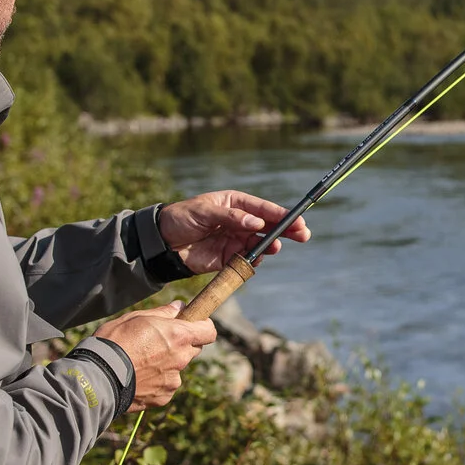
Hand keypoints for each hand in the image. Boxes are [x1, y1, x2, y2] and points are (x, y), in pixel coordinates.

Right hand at [91, 303, 216, 408]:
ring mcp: (173, 380)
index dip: (202, 326)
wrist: (98, 376)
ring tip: (141, 362)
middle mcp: (181, 358)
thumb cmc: (114, 341)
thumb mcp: (135, 318)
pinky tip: (138, 377)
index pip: (209, 331)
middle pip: (192, 349)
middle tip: (158, 342)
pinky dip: (157, 382)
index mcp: (179, 335)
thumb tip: (179, 307)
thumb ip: (162, 313)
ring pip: (178, 368)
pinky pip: (166, 386)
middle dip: (181, 344)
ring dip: (167, 364)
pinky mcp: (164, 396)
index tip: (193, 324)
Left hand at [157, 190, 311, 274]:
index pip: (262, 208)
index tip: (296, 220)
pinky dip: (255, 260)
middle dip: (286, 230)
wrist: (161, 243)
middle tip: (303, 235)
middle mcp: (239, 221)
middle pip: (268, 226)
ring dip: (270, 245)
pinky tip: (258, 258)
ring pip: (261, 243)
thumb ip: (230, 217)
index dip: (280, 214)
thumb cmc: (181, 218)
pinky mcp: (229, 258)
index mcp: (234, 203)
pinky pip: (248, 260)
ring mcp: (235, 240)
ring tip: (274, 247)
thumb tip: (256, 224)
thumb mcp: (204, 212)